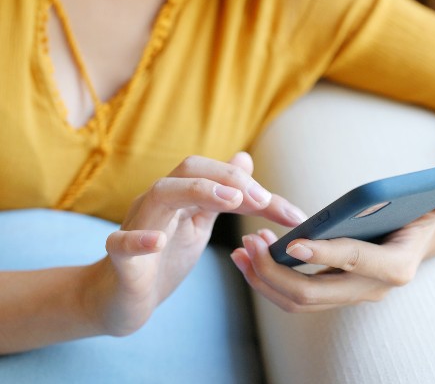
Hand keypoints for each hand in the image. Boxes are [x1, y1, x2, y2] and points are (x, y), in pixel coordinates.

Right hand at [86, 152, 306, 334]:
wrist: (121, 299)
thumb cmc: (162, 261)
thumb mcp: (198, 224)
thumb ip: (221, 195)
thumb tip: (244, 157)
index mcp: (182, 197)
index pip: (219, 176)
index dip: (257, 188)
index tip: (292, 213)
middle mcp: (159, 203)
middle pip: (190, 169)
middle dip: (231, 178)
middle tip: (264, 200)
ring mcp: (137, 226)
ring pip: (160, 193)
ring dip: (197, 190)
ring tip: (231, 200)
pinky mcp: (120, 260)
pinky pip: (120, 243)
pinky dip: (138, 239)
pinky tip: (158, 242)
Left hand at [230, 190, 434, 311]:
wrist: (411, 243)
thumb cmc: (417, 219)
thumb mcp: (432, 206)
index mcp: (395, 267)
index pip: (355, 263)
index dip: (325, 255)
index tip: (292, 243)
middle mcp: (370, 290)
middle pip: (314, 293)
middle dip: (277, 272)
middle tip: (251, 242)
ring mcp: (347, 296)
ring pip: (297, 301)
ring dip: (264, 278)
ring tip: (242, 249)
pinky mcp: (330, 293)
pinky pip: (292, 296)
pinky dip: (266, 280)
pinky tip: (250, 256)